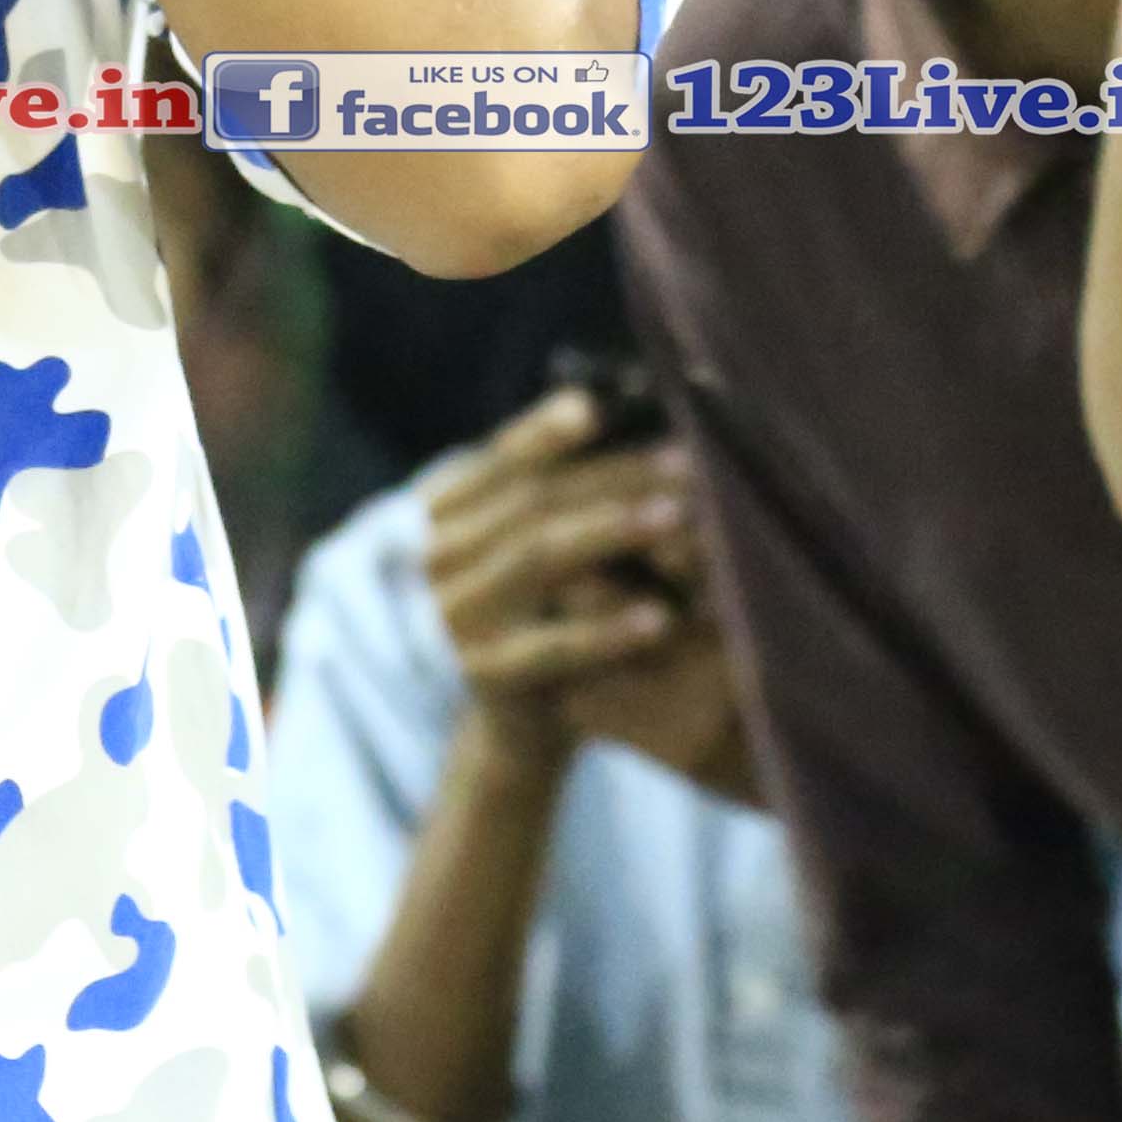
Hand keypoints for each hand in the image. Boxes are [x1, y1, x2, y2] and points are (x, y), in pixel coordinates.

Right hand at [417, 387, 755, 800]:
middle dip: (613, 474)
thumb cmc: (542, 610)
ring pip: (536, 557)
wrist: (512, 723)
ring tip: (678, 514)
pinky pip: (551, 647)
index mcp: (441, 511)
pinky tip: (661, 617)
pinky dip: (607, 630)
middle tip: (686, 459)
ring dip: (611, 530)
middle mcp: (435, 557)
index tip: (598, 406)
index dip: (545, 432)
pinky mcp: (483, 675)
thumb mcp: (530, 543)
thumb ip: (555, 487)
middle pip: (531, 500)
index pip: (496, 459)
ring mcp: (453, 617)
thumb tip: (626, 398)